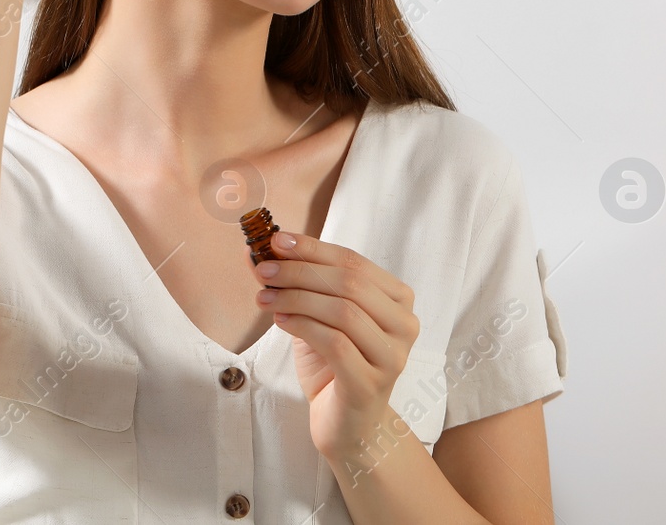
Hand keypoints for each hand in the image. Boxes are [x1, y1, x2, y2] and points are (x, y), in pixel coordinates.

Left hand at [253, 231, 420, 460]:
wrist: (347, 425)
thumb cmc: (334, 365)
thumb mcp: (319, 316)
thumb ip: (300, 284)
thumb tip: (260, 251)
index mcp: (398, 300)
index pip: (355, 262)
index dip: (314, 248)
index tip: (277, 240)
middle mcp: (405, 326)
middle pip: (350, 284)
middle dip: (300, 272)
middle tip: (264, 270)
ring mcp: (393, 357)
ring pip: (343, 311)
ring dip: (296, 298)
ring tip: (264, 298)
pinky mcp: (371, 384)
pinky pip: (335, 343)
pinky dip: (302, 326)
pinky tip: (279, 321)